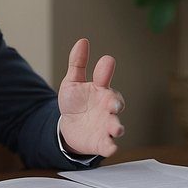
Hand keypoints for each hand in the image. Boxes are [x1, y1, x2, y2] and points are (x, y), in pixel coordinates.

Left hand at [57, 38, 124, 157]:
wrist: (69, 127)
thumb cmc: (76, 102)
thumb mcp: (73, 82)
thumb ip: (77, 63)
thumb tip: (83, 41)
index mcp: (100, 90)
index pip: (105, 78)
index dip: (106, 70)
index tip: (107, 61)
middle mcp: (107, 107)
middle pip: (116, 103)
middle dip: (116, 103)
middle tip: (114, 104)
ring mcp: (106, 125)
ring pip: (116, 125)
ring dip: (117, 127)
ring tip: (117, 129)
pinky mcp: (102, 141)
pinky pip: (109, 145)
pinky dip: (111, 146)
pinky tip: (111, 147)